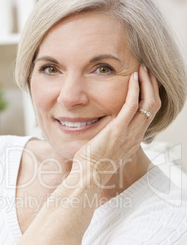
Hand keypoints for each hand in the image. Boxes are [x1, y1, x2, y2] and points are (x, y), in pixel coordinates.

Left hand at [73, 64, 160, 186]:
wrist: (88, 176)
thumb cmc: (93, 164)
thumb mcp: (107, 148)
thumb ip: (111, 135)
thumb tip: (103, 126)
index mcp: (134, 139)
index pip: (150, 113)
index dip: (151, 95)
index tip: (147, 81)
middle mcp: (136, 135)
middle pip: (154, 105)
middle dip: (153, 85)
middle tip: (147, 70)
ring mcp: (129, 132)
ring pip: (149, 102)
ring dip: (147, 83)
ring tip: (143, 69)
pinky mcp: (118, 129)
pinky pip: (132, 105)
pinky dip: (135, 89)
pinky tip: (133, 77)